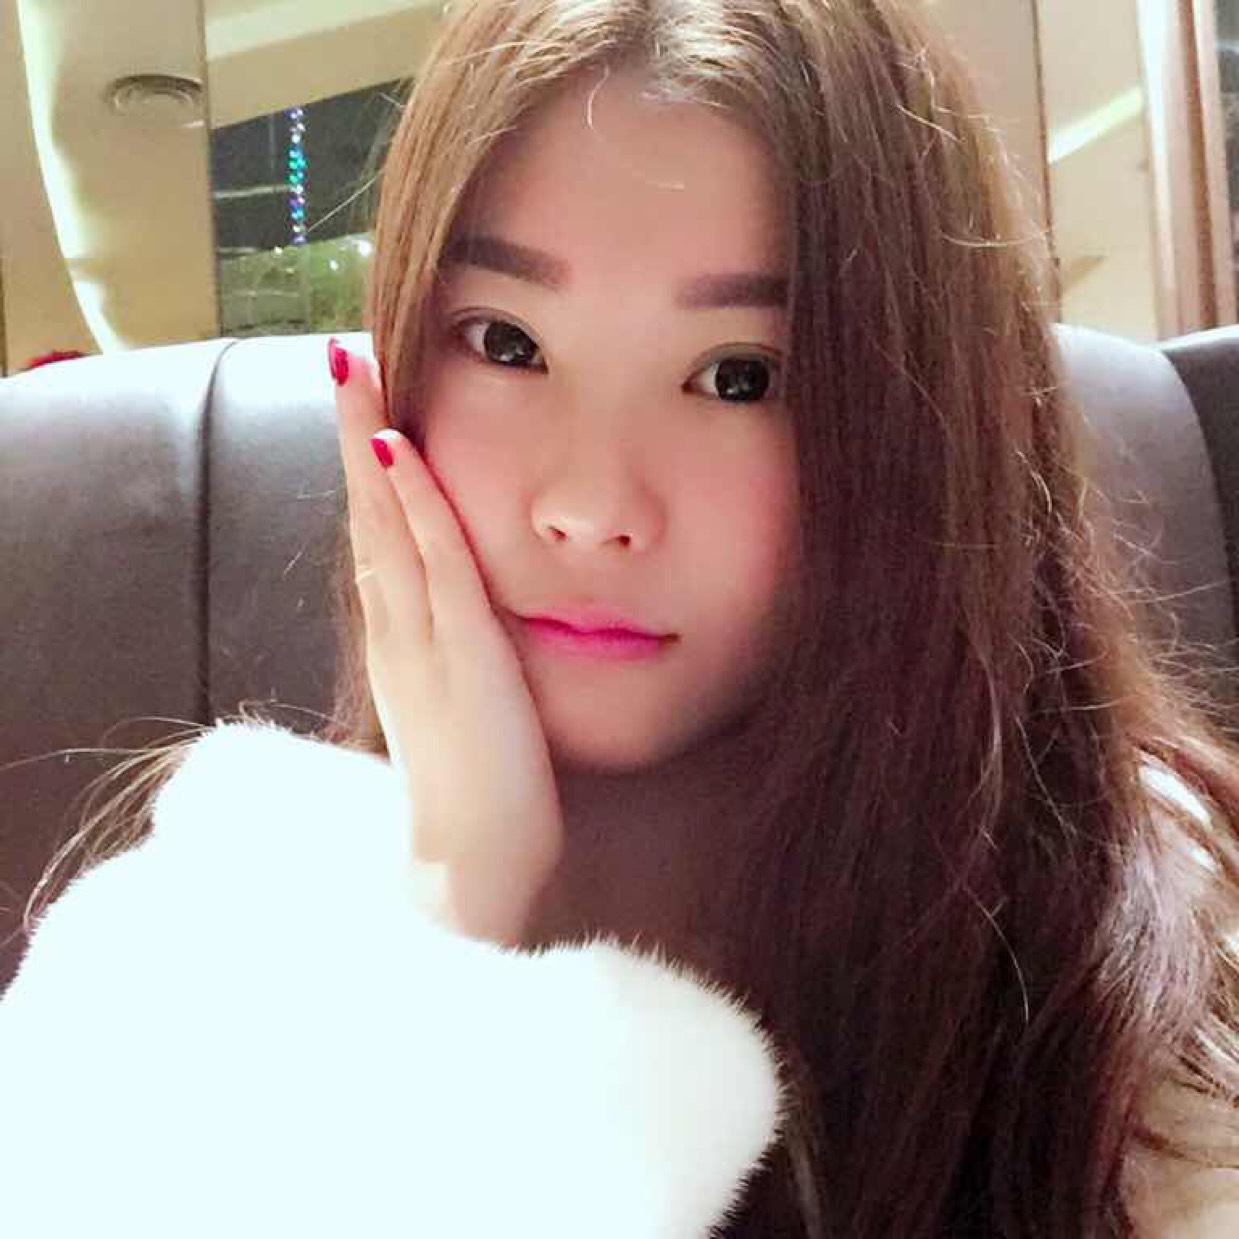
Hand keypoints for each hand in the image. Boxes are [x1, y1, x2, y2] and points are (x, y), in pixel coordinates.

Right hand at [329, 337, 563, 944]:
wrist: (470, 867)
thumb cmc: (473, 790)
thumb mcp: (451, 703)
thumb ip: (447, 651)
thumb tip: (454, 606)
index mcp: (400, 637)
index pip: (379, 534)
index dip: (367, 465)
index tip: (366, 402)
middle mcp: (398, 629)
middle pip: (368, 514)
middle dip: (355, 432)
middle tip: (344, 355)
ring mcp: (422, 641)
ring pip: (389, 527)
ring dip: (371, 445)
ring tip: (356, 371)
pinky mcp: (462, 659)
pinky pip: (436, 568)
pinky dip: (416, 509)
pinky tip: (404, 454)